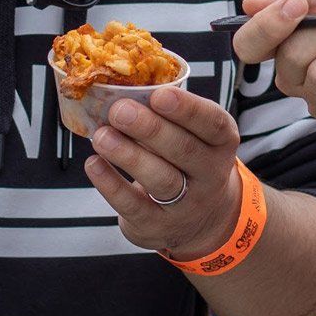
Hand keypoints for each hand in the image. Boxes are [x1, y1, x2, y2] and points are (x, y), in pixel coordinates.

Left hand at [86, 88, 244, 260]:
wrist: (202, 220)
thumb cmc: (188, 160)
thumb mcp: (194, 136)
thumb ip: (169, 115)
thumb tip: (123, 88)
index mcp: (222, 143)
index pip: (213, 124)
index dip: (188, 109)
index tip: (159, 94)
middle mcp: (211, 175)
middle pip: (184, 150)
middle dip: (150, 128)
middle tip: (119, 110)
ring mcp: (187, 205)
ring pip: (161, 179)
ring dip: (129, 155)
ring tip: (101, 136)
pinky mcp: (158, 226)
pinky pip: (134, 206)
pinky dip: (111, 184)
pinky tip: (93, 164)